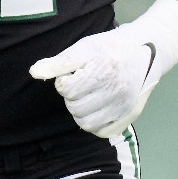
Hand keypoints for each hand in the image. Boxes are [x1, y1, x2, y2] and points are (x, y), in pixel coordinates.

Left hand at [29, 0, 177, 137]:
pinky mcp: (128, 114)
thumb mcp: (83, 47)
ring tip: (86, 96)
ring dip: (80, 111)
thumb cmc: (108, 47)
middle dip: (72, 97)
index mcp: (103, 70)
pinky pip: (101, 130)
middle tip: (80, 84)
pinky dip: (93, 121)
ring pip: (86, 123)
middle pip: (75, 108)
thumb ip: (59, 62)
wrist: (143, 50)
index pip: (67, 89)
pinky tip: (95, 107)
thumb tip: (34, 72)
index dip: (64, 81)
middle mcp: (117, 90)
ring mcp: (123, 104)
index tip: (73, 73)